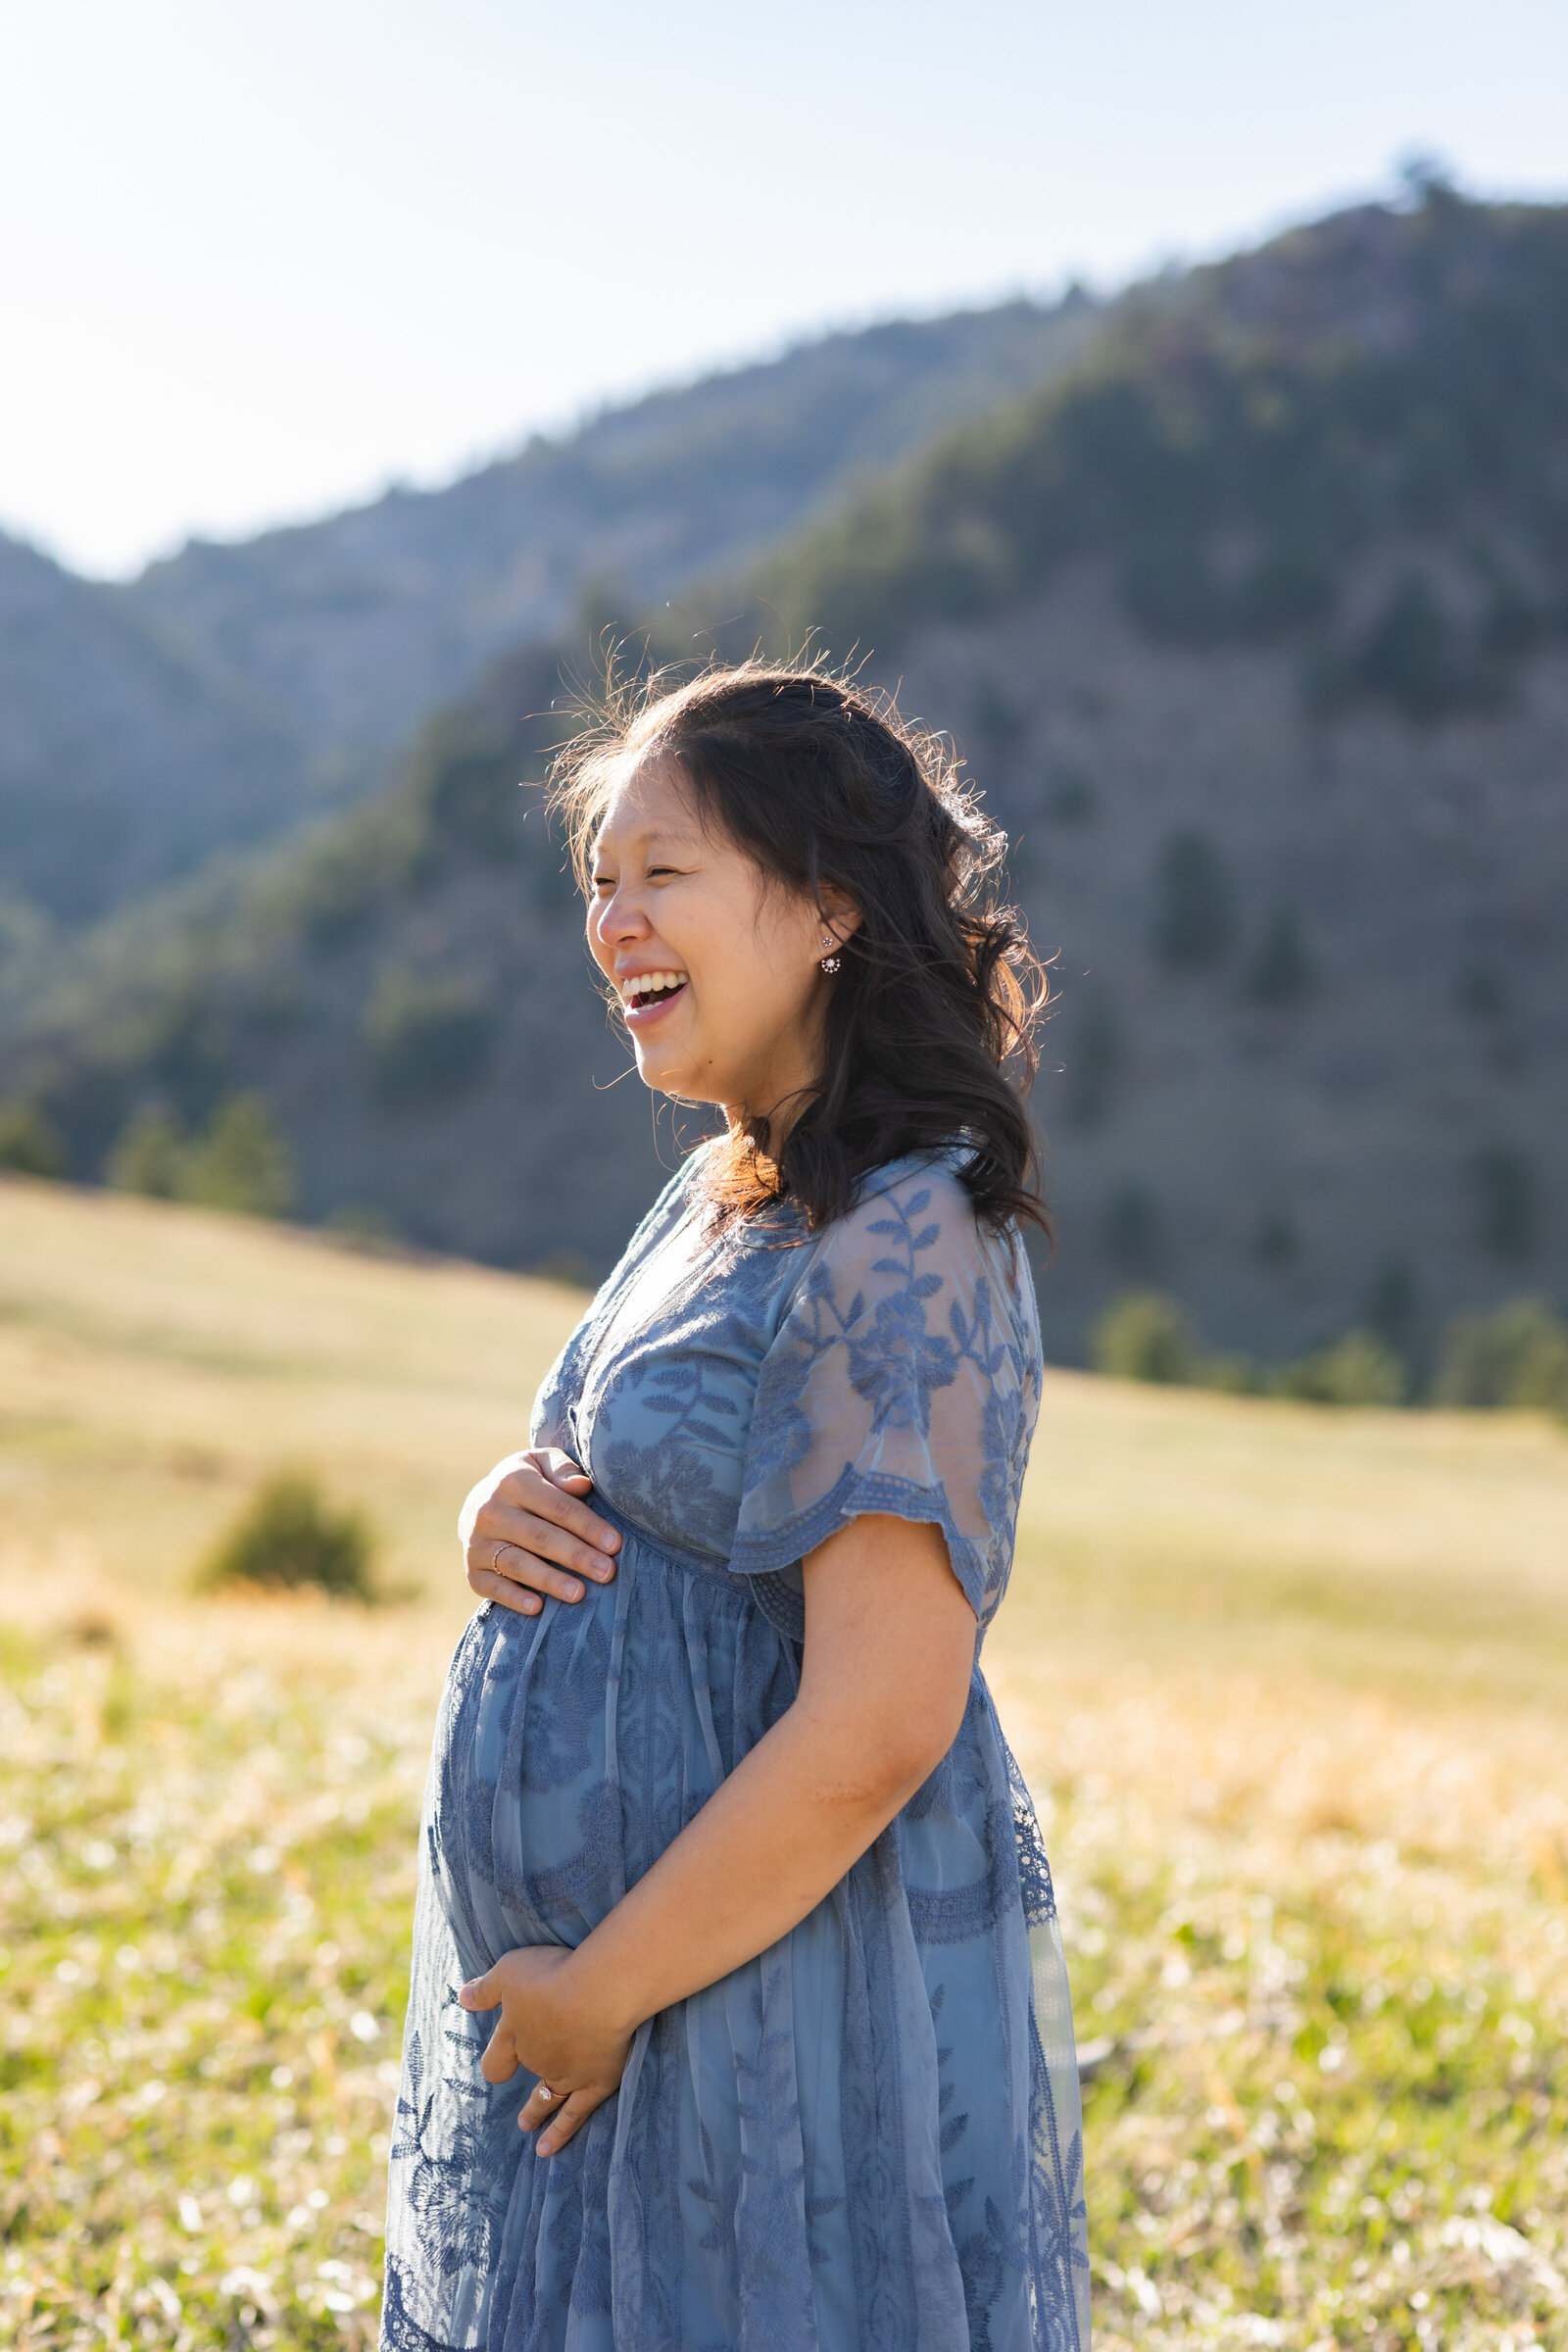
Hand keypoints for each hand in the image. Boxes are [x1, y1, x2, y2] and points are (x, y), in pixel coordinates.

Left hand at [458, 1947, 633, 2153]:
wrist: (598, 1992)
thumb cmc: (552, 1975)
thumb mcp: (509, 1971)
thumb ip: (485, 1989)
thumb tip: (461, 1998)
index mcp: (514, 2034)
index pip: (496, 2059)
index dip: (497, 2062)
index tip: (498, 2068)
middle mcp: (536, 2058)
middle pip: (525, 2073)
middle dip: (524, 2076)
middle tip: (519, 2088)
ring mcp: (564, 2075)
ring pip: (545, 2100)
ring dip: (534, 2113)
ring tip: (526, 2124)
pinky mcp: (595, 2083)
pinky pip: (574, 2115)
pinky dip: (560, 2132)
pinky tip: (547, 2149)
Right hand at [460, 1448, 619, 1616]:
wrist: (480, 1504)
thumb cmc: (528, 1483)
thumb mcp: (542, 1465)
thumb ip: (563, 1471)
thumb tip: (582, 1486)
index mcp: (512, 1480)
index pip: (557, 1506)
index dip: (587, 1526)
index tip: (614, 1544)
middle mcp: (490, 1511)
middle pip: (540, 1537)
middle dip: (576, 1556)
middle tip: (607, 1572)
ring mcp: (477, 1542)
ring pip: (517, 1563)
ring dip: (549, 1580)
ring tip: (579, 1593)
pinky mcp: (472, 1570)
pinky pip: (491, 1587)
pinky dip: (513, 1598)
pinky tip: (537, 1607)